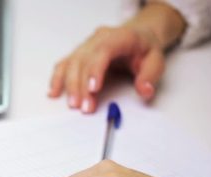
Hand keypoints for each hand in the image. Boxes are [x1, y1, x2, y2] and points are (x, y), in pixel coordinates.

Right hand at [49, 25, 163, 112]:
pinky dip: (58, 79)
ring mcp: (86, 46)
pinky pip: (64, 64)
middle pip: (83, 59)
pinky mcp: (79, 54)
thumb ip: (150, 76)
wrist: (137, 38)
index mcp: (119, 37)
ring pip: (72, 63)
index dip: (95, 69)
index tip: (93, 89)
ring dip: (70, 85)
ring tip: (73, 104)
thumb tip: (144, 91)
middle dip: (81, 85)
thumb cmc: (144, 50)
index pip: (103, 51)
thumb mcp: (155, 61)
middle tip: (84, 107)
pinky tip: (54, 93)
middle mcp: (99, 39)